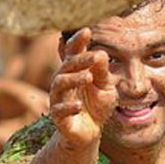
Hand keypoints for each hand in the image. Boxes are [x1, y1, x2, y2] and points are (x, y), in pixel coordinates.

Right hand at [48, 29, 117, 147]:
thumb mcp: (106, 87)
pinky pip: (58, 110)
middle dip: (80, 59)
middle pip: (67, 66)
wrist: (90, 132)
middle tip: (95, 57)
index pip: (72, 53)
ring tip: (88, 78)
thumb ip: (102, 72)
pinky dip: (68, 107)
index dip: (77, 41)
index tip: (87, 31)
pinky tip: (79, 106)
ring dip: (73, 79)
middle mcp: (63, 82)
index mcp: (74, 72)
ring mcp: (58, 98)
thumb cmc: (97, 105)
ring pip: (59, 84)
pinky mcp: (58, 117)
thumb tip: (100, 53)